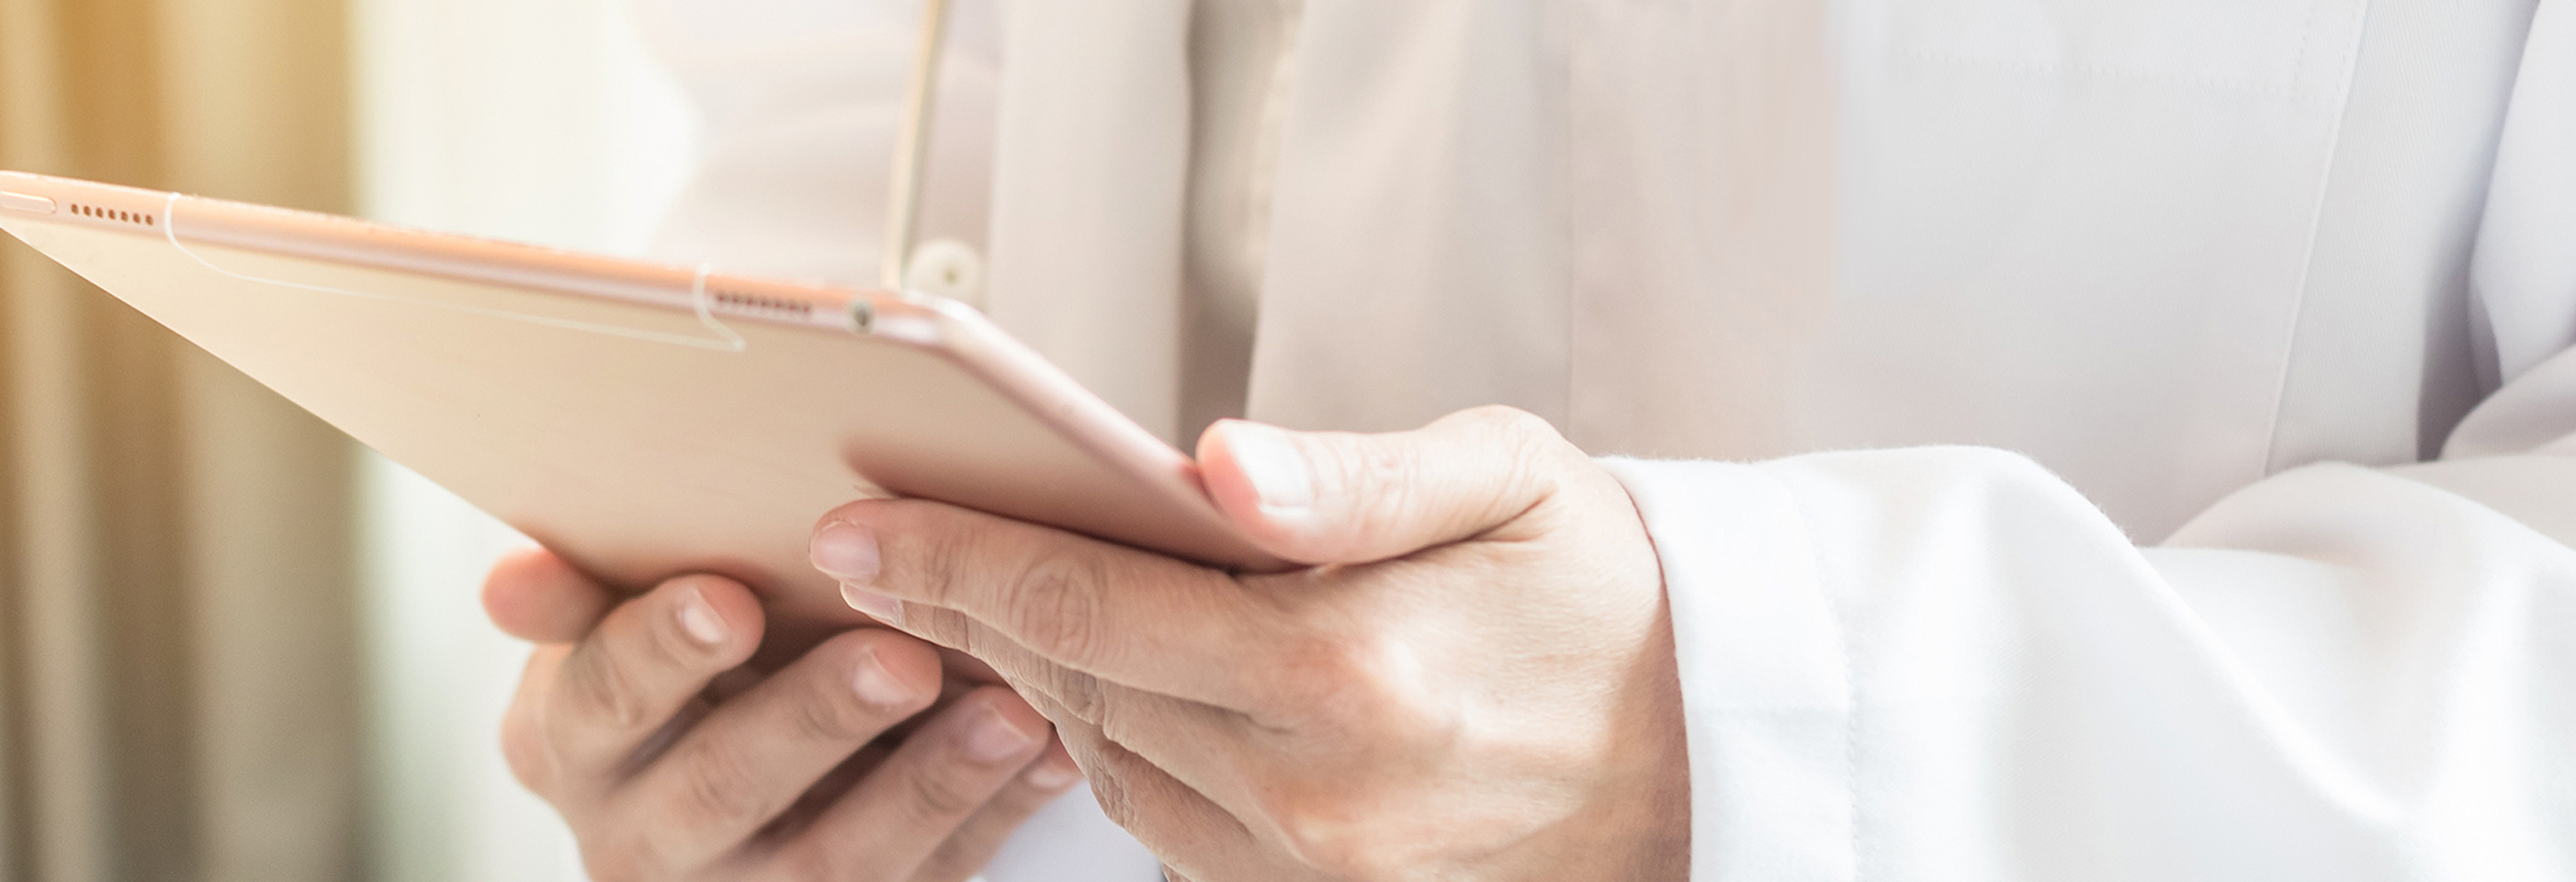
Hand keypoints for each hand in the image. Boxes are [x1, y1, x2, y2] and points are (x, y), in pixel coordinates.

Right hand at [483, 547, 1086, 880]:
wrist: (725, 783)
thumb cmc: (678, 665)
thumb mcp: (610, 621)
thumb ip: (577, 592)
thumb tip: (514, 579)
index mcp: (568, 744)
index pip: (604, 698)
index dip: (664, 649)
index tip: (733, 597)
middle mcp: (638, 842)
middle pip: (721, 789)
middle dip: (815, 721)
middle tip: (901, 658)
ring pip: (831, 866)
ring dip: (929, 786)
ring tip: (1011, 713)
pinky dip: (993, 818)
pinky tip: (1053, 756)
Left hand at [806, 407, 1686, 881]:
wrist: (1719, 749)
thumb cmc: (1604, 595)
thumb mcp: (1506, 481)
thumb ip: (1352, 475)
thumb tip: (1212, 463)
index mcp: (1348, 674)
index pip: (1084, 609)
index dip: (952, 561)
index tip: (855, 525)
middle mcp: (1316, 796)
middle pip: (1074, 690)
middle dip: (966, 611)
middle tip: (875, 551)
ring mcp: (1317, 874)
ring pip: (1108, 766)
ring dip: (1038, 685)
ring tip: (975, 603)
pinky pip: (1171, 830)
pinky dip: (1122, 752)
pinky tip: (1104, 687)